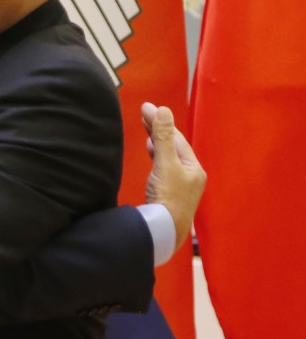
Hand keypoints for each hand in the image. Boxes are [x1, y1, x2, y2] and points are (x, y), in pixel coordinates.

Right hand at [141, 102, 205, 250]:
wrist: (164, 231)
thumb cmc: (168, 198)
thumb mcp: (165, 163)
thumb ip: (162, 136)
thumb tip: (163, 109)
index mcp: (194, 167)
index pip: (176, 138)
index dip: (161, 122)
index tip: (147, 108)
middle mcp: (190, 175)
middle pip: (173, 146)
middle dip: (158, 129)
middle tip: (144, 112)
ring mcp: (180, 185)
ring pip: (168, 156)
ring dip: (157, 142)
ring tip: (147, 129)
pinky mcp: (168, 193)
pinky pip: (164, 167)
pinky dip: (156, 156)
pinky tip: (151, 153)